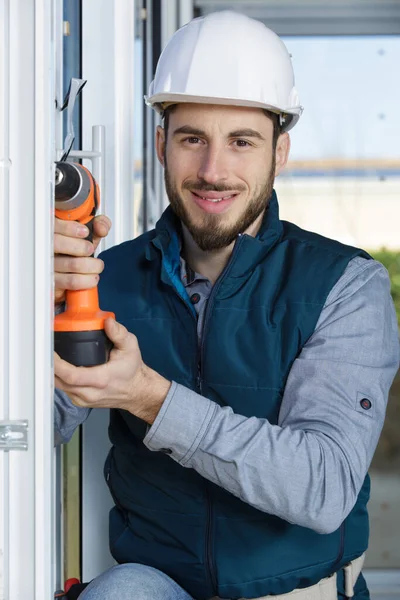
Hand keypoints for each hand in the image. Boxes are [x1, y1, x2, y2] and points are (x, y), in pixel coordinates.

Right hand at [54, 214, 110, 304]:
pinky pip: (71, 281)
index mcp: (54, 232)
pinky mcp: (54, 283)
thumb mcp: (88, 235)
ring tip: (97, 265)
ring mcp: (48, 266)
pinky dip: (87, 280)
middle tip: (90, 249)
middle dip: (81, 246)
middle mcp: (47, 248)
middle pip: (57, 243)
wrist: (71, 276)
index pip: (52, 225)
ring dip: (91, 265)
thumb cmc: (77, 252)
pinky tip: (92, 277)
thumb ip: (98, 225)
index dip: (69, 227)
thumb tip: (101, 227)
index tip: (85, 232)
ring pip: (70, 263)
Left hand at [54, 318, 170, 423]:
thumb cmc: (132, 370)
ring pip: (59, 386)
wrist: (137, 391)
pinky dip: (58, 378)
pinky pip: (63, 389)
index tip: (50, 350)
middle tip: (46, 348)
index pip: (71, 375)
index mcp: (101, 380)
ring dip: (53, 372)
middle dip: (50, 365)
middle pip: (59, 381)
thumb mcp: (130, 347)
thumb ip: (119, 333)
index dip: (57, 363)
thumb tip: (107, 322)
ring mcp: (84, 400)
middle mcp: (90, 393)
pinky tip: (59, 366)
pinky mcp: (80, 402)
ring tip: (51, 355)